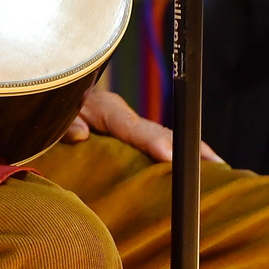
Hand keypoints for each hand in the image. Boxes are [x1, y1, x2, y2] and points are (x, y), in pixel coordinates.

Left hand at [65, 86, 223, 163]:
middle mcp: (123, 116)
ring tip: (216, 171)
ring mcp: (128, 126)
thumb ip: (65, 124)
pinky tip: (192, 172)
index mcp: (106, 109)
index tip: (169, 156)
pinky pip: (155, 146)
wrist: (52, 96)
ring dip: (189, 153)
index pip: (133, 126)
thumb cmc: (53, 108)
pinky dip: (176, 156)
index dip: (153, 141)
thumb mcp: (53, 116)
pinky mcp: (128, 137)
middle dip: (188, 148)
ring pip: (163, 139)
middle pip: (160, 133)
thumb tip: (80, 134)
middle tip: (216, 167)